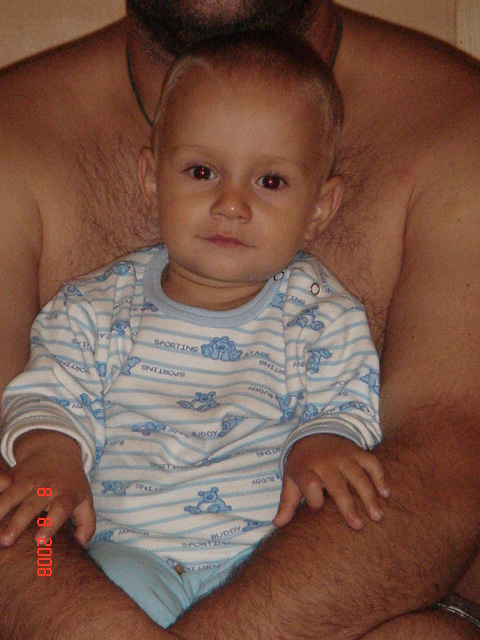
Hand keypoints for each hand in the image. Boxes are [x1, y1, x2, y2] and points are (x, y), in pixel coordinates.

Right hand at [0, 430, 94, 545]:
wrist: (57, 449)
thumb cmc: (70, 483)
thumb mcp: (85, 499)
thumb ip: (86, 524)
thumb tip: (80, 546)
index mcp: (66, 494)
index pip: (60, 509)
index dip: (50, 525)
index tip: (40, 542)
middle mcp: (46, 487)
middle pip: (31, 505)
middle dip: (17, 523)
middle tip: (5, 541)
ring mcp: (28, 480)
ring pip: (11, 495)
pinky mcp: (13, 475)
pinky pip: (0, 483)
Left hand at [274, 434, 390, 529]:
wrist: (313, 433)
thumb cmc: (303, 464)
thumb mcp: (291, 480)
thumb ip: (287, 502)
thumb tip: (277, 524)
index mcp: (305, 469)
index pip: (309, 484)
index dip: (314, 498)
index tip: (319, 510)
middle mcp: (325, 462)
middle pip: (337, 484)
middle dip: (347, 505)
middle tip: (358, 526)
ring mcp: (343, 456)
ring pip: (358, 476)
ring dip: (369, 495)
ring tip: (377, 516)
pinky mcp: (357, 452)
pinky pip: (372, 463)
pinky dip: (380, 477)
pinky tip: (386, 494)